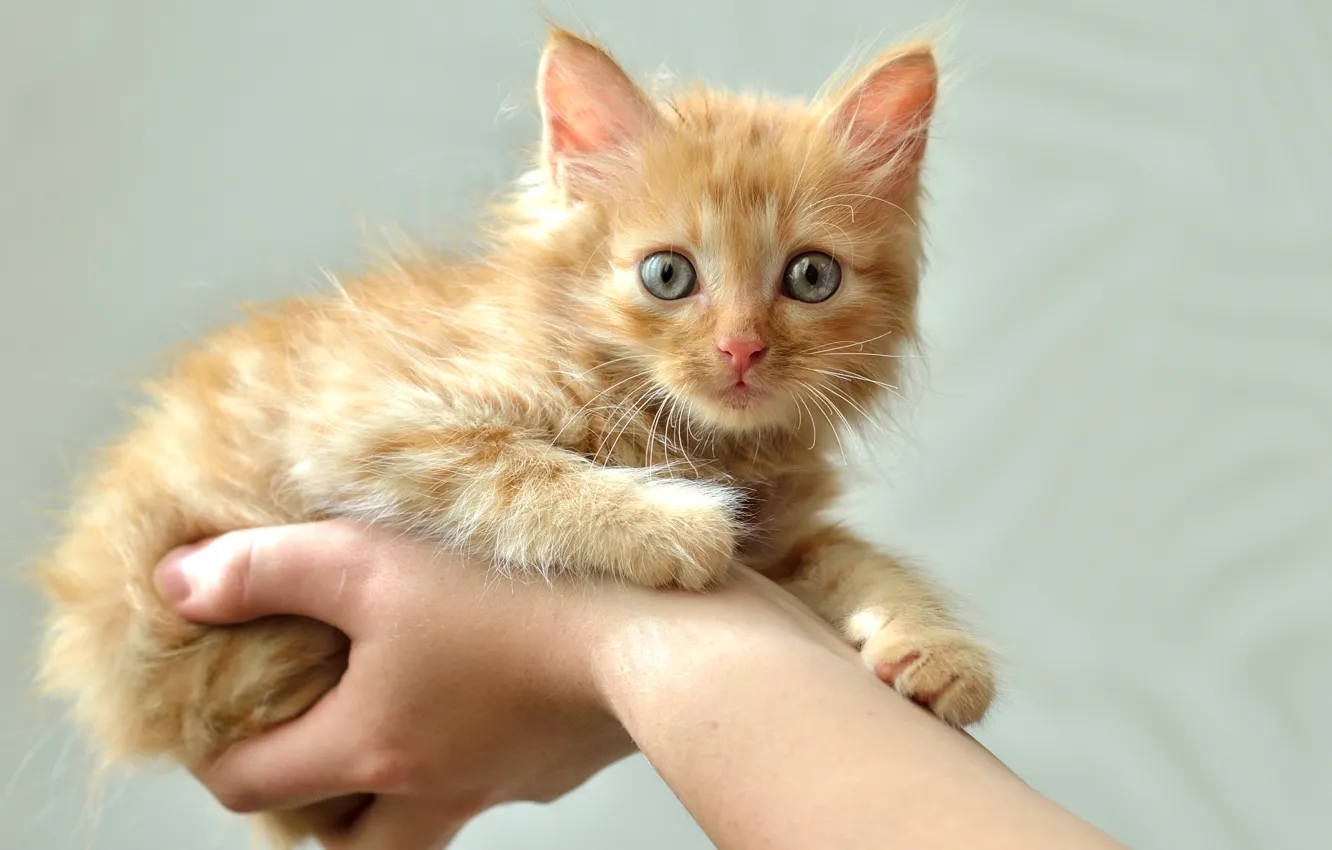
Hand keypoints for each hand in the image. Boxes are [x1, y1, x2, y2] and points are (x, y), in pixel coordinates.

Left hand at [156, 520, 638, 847]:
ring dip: (393, 794)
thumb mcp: (372, 564)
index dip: (214, 756)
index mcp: (371, 749)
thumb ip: (268, 569)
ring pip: (422, 824)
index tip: (215, 716)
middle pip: (344, 848)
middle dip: (312, 813)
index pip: (250, 787)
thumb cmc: (515, 598)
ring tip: (392, 727)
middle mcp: (430, 788)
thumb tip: (177, 584)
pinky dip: (471, 752)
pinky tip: (489, 688)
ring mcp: (499, 784)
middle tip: (307, 755)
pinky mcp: (555, 764)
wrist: (657, 639)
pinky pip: (494, 780)